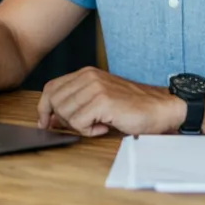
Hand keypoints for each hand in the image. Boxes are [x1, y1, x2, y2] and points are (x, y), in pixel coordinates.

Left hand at [37, 67, 185, 136]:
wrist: (160, 108)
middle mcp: (88, 76)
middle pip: (54, 101)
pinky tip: (105, 127)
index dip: (44, 107)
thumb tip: (51, 118)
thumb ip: (76, 103)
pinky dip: (89, 131)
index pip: (51, 88)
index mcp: (86, 73)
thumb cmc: (132, 108)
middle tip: (83, 125)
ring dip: (79, 126)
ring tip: (99, 124)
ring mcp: (95, 87)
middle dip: (62, 119)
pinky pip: (79, 123)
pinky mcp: (102, 101)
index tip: (46, 122)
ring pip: (65, 114)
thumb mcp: (99, 99)